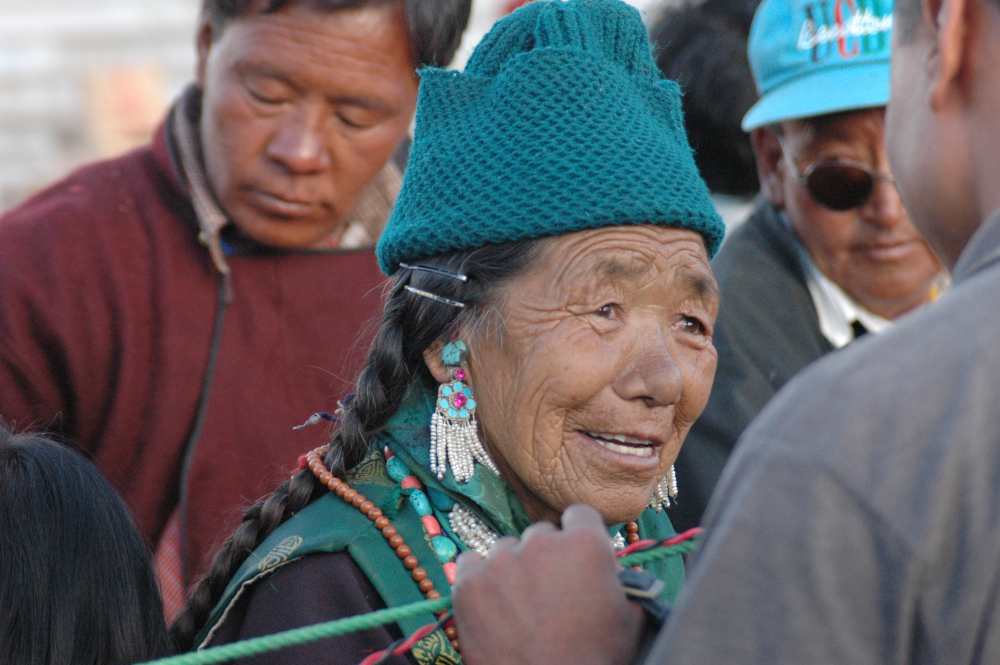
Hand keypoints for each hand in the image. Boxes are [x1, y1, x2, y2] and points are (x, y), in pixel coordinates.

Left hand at [452, 504, 643, 664]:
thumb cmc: (594, 659)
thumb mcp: (629, 618)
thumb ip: (622, 582)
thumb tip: (613, 572)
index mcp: (585, 544)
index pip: (579, 514)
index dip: (579, 534)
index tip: (576, 554)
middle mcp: (541, 542)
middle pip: (542, 533)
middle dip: (547, 556)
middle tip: (550, 591)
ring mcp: (501, 560)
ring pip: (507, 549)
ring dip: (514, 568)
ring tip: (521, 605)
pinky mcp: (469, 582)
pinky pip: (471, 563)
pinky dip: (481, 579)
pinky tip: (493, 603)